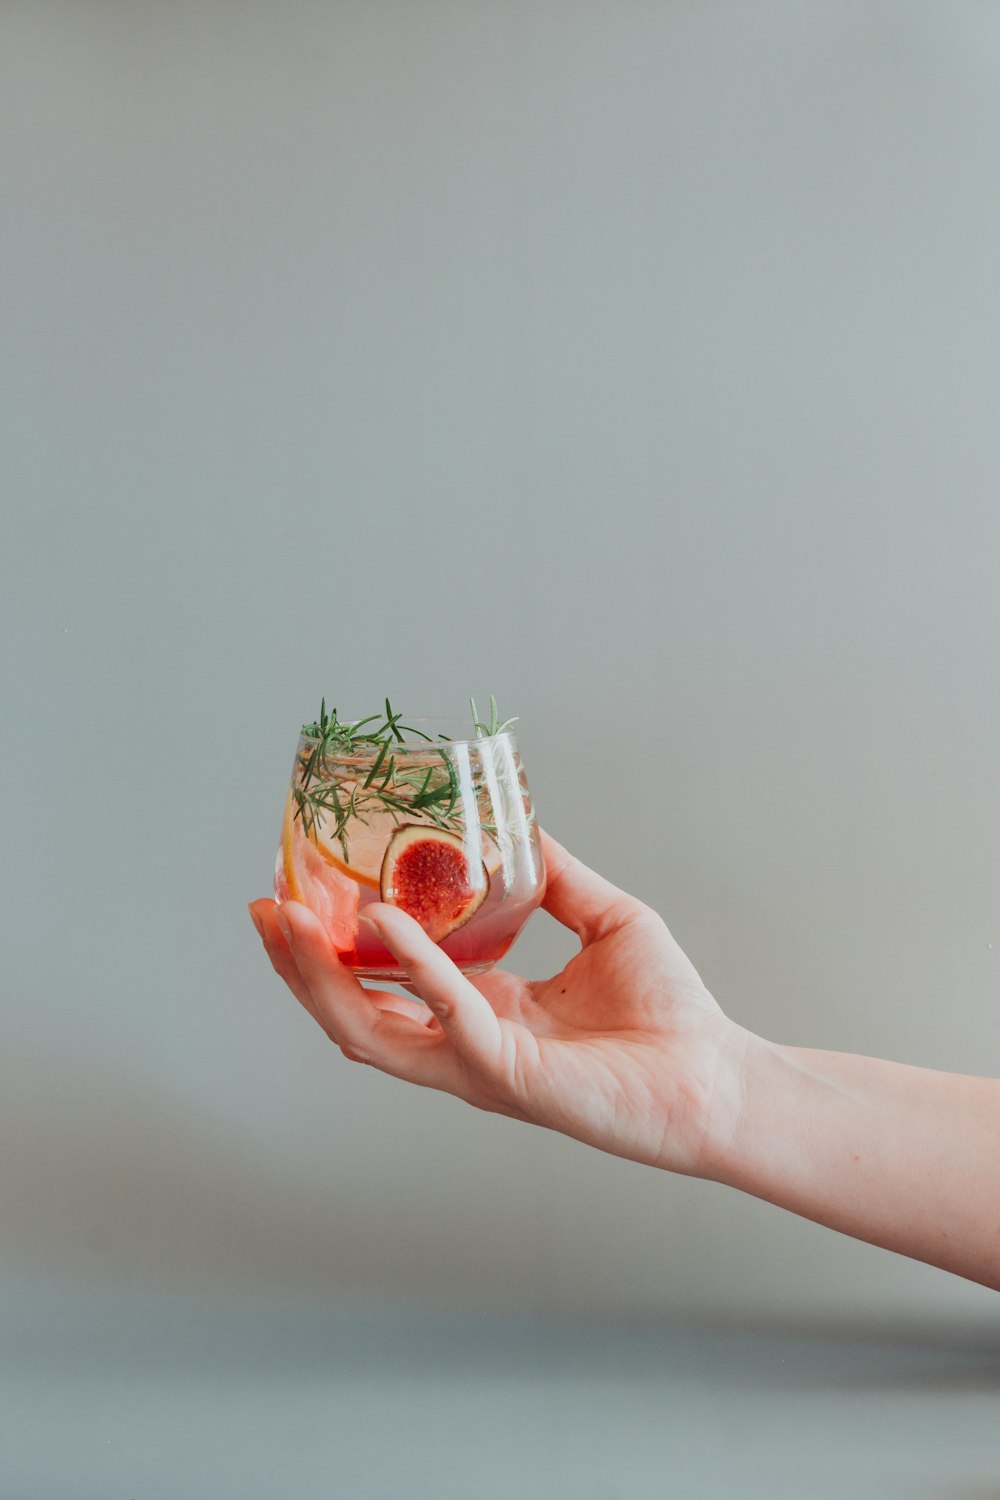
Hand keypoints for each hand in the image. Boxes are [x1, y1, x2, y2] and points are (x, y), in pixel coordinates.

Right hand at [248, 831, 746, 1175]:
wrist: (718, 1073)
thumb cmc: (670, 1011)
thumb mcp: (605, 919)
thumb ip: (557, 878)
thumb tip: (521, 825)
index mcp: (482, 1010)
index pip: (387, 984)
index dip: (337, 945)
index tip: (300, 892)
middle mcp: (466, 1043)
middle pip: (355, 1010)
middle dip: (299, 965)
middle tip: (262, 909)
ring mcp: (478, 1064)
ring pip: (369, 1029)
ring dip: (319, 976)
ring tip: (283, 921)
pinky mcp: (506, 1075)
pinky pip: (444, 1012)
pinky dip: (410, 964)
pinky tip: (383, 919)